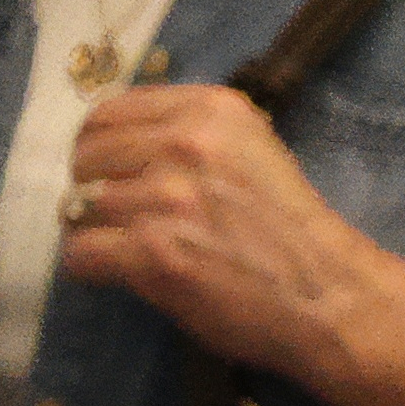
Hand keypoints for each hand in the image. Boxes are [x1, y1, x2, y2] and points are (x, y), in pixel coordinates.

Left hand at [61, 82, 404, 383]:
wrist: (329, 295)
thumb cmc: (286, 228)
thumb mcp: (248, 151)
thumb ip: (186, 136)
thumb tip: (107, 139)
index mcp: (210, 110)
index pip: (106, 114)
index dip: (99, 147)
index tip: (113, 172)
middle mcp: (186, 143)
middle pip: (84, 158)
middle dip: (90, 189)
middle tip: (122, 217)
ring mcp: (166, 197)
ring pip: (75, 206)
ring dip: (92, 231)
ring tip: (130, 247)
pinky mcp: (152, 252)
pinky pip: (78, 253)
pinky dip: (91, 268)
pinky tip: (122, 272)